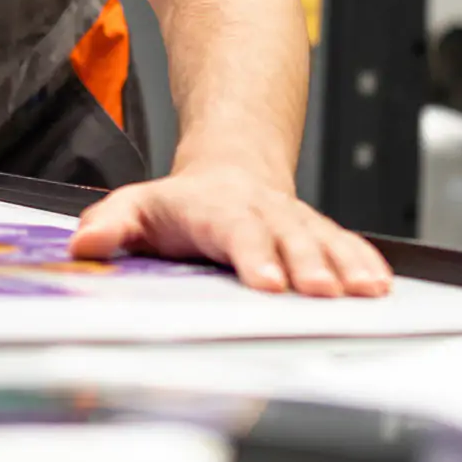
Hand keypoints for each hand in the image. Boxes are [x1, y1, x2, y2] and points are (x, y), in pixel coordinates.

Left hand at [67, 163, 392, 296]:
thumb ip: (110, 225)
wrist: (231, 169)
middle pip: (287, 238)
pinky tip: (378, 283)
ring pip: (321, 240)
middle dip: (306, 264)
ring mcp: (292, 222)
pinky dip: (363, 261)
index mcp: (217, 210)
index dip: (253, 256)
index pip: (236, 232)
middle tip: (320, 292)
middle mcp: (262, 213)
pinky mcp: (315, 232)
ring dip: (343, 265)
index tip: (267, 281)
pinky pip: (343, 243)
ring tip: (364, 290)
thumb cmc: (182, 203)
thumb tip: (84, 246)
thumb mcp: (137, 207)